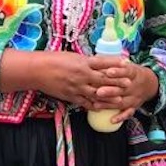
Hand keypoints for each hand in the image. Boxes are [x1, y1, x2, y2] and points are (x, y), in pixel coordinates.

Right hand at [1, 50, 115, 107]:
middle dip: (117, 81)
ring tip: (120, 99)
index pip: (104, 62)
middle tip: (128, 83)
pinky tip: (101, 108)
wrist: (37, 70)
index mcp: (83, 62)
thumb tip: (98, 63)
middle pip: (104, 79)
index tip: (126, 64)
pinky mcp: (71, 96)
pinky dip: (94, 106)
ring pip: (97, 93)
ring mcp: (77, 87)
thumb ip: (86, 62)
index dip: (116, 64)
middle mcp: (82, 74)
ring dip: (110, 97)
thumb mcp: (72, 56)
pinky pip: (85, 103)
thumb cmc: (53, 59)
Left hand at [89, 59, 159, 122]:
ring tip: (97, 104)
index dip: (118, 72)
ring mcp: (134, 98)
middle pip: (122, 89)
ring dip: (110, 104)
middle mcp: (134, 86)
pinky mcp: (134, 107)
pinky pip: (128, 113)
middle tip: (98, 91)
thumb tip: (95, 58)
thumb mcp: (127, 64)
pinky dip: (120, 117)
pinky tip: (112, 120)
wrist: (150, 83)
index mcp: (134, 73)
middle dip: (110, 90)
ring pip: (122, 102)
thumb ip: (113, 62)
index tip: (108, 72)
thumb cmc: (132, 72)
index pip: (126, 71)